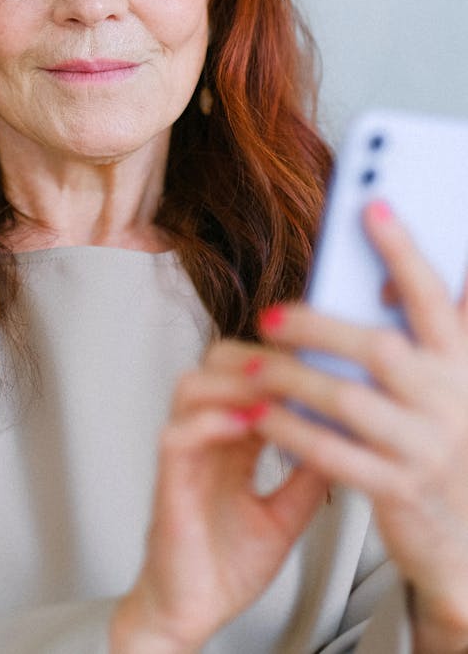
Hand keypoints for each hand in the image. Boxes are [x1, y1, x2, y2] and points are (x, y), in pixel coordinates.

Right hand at [110, 342, 327, 652]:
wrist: (192, 615)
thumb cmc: (225, 567)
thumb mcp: (283, 517)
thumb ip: (306, 480)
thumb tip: (344, 445)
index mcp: (229, 444)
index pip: (246, 379)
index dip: (277, 361)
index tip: (314, 358)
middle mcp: (204, 440)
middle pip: (213, 366)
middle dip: (251, 354)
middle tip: (292, 361)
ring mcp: (185, 457)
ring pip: (191, 387)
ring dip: (231, 380)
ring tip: (269, 385)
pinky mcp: (169, 483)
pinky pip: (178, 435)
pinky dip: (210, 421)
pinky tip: (243, 423)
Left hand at [247, 201, 467, 652]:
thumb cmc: (445, 451)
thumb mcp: (450, 386)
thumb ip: (429, 337)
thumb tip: (388, 276)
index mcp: (460, 365)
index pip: (435, 296)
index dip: (404, 250)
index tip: (372, 206)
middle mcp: (450, 401)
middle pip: (380, 347)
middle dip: (319, 325)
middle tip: (270, 314)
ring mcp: (426, 448)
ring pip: (349, 400)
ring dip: (292, 377)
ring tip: (252, 364)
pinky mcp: (399, 492)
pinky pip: (334, 455)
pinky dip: (292, 431)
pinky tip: (262, 415)